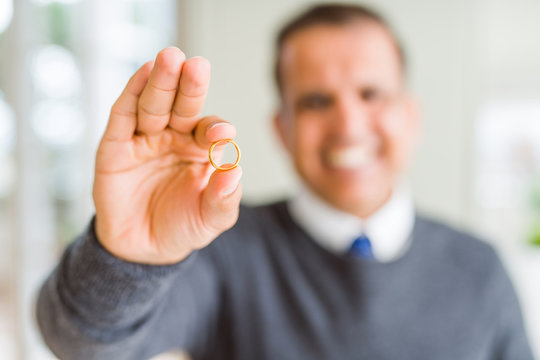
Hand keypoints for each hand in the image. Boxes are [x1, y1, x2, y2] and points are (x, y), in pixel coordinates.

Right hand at [92, 47, 241, 264]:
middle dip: (189, 87)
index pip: (210, 130)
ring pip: (153, 106)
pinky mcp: (116, 147)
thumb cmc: (184, 227)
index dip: (216, 128)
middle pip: (183, 107)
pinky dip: (132, 94)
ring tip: (169, 58)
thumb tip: (235, 170)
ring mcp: (145, 140)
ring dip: (161, 82)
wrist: (143, 249)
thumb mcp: (211, 219)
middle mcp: (175, 138)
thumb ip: (224, 198)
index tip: (222, 132)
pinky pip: (123, 117)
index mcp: (202, 150)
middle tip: (196, 65)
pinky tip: (143, 73)